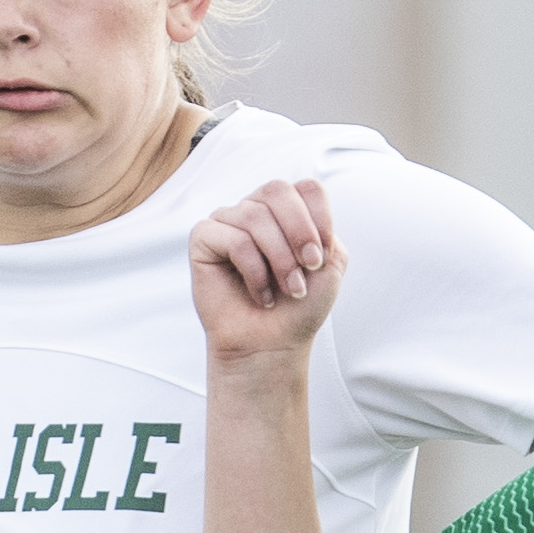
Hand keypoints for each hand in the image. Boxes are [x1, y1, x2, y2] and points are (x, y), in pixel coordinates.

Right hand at [190, 178, 344, 369]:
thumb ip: (326, 229)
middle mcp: (256, 209)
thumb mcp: (330, 265)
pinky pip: (233, 239)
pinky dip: (254, 270)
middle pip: (278, 190)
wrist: (272, 344)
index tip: (323, 257)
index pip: (306, 188)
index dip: (320, 218)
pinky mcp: (204, 239)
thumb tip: (305, 212)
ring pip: (255, 216)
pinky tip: (261, 294)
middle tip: (309, 267)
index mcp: (287, 210)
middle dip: (300, 231)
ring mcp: (228, 221)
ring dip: (280, 258)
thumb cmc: (297, 307)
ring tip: (288, 289)